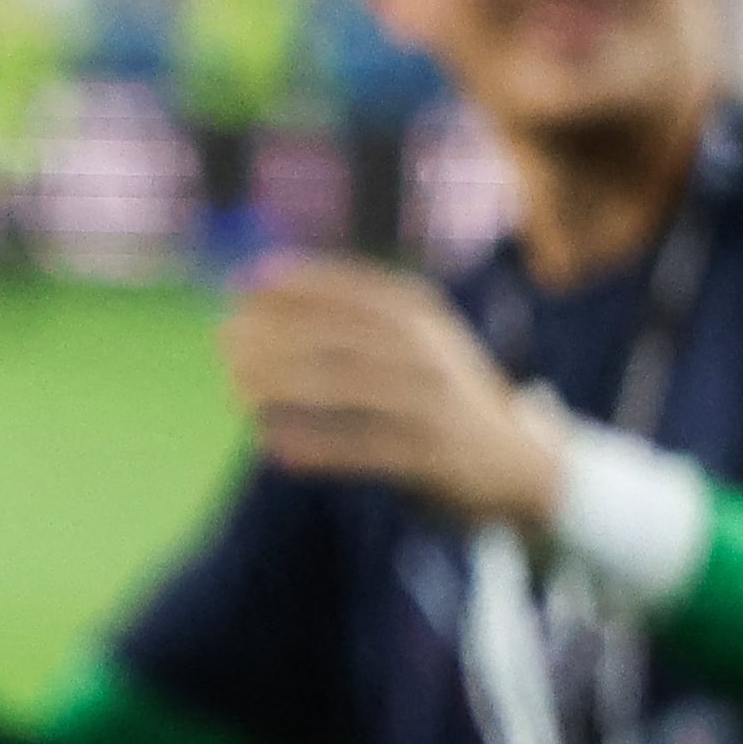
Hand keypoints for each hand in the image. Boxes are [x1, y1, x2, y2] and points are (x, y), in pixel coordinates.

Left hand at [221, 257, 563, 527]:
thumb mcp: (415, 343)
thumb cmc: (441, 396)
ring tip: (235, 390)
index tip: (240, 282)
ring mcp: (433, 402)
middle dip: (276, 334)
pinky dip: (317, 447)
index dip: (295, 281)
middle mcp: (430, 351)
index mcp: (423, 315)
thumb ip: (354, 321)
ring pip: (348, 387)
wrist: (519, 463)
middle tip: (223, 341)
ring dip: (285, 387)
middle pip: (342, 334)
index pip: (354, 287)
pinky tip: (274, 447)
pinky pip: (365, 449)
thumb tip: (264, 297)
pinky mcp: (432, 454)